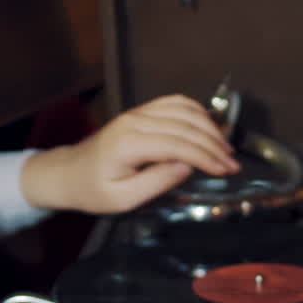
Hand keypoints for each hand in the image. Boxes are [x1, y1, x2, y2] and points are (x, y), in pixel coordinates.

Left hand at [20, 94, 238, 214]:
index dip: (206, 157)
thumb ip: (156, 182)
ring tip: (225, 149)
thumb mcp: (123, 199)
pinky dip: (196, 112)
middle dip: (214, 145)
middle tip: (232, 164)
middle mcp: (134, 122)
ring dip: (209, 128)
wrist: (70, 173)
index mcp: (128, 144)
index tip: (226, 171)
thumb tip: (186, 167)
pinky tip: (209, 126)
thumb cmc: (94, 190)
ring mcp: (138, 113)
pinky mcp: (141, 112)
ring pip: (184, 110)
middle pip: (185, 126)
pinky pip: (174, 103)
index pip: (178, 145)